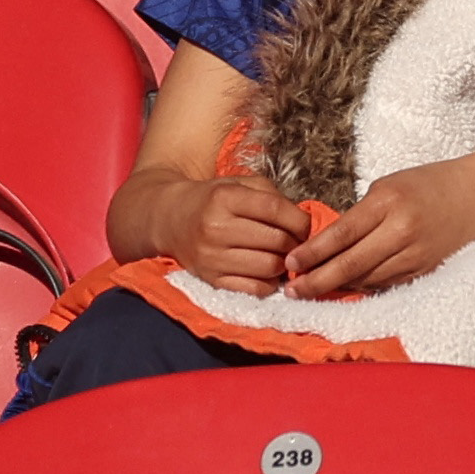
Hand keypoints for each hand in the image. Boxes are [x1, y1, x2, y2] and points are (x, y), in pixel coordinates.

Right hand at [155, 176, 310, 296]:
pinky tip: (267, 271)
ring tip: (282, 256)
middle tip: (296, 242)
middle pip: (276, 241)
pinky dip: (268, 283)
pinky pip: (253, 289)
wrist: (170, 219)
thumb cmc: (213, 199)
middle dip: (295, 243)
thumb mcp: (239, 184)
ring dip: (284, 264)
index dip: (299, 220)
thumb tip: (302, 222)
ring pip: (269, 267)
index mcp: (224, 198)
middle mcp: (215, 228)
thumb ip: (272, 197)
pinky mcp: (210, 280)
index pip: (275, 210)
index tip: (305, 225)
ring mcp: (211, 258)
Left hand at [285, 153, 474, 298]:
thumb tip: (330, 245)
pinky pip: (385, 283)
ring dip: (337, 287)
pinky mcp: (425, 269)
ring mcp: (415, 253)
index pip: (342, 234)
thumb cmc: (429, 184)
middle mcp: (402, 230)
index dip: (313, 253)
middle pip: (351, 265)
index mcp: (389, 202)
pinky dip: (362, 286)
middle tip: (292, 291)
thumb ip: (362, 214)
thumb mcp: (390, 185)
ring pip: (366, 279)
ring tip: (310, 291)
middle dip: (317, 281)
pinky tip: (345, 287)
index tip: (290, 264)